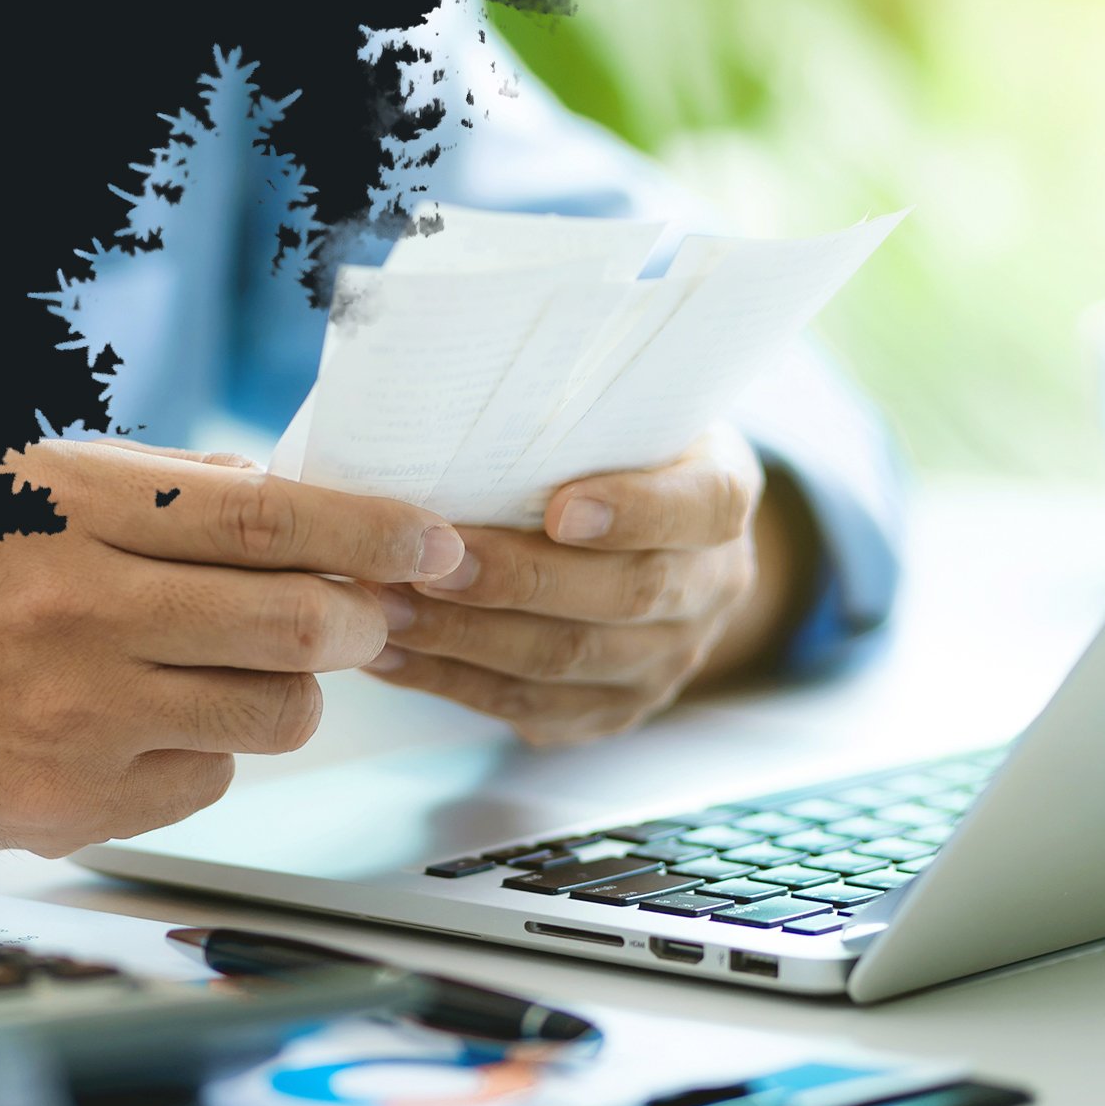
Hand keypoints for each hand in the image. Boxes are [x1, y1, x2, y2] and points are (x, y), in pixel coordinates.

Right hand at [0, 439, 464, 855]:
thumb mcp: (23, 484)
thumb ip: (151, 486)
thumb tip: (275, 492)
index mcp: (72, 517)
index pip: (264, 520)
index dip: (370, 531)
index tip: (433, 544)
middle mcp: (78, 618)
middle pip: (294, 626)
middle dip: (355, 621)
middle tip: (355, 616)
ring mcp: (74, 722)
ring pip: (271, 718)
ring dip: (284, 694)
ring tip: (226, 673)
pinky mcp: (63, 809)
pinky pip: (202, 785)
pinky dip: (197, 758)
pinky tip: (134, 729)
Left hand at [361, 426, 802, 744]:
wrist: (652, 541)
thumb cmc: (610, 453)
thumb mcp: (621, 413)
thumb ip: (575, 414)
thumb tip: (458, 395)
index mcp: (722, 497)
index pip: (698, 506)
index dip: (635, 511)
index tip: (560, 508)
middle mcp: (711, 587)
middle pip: (621, 595)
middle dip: (516, 581)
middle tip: (427, 562)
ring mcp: (666, 660)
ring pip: (565, 662)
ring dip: (463, 638)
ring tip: (382, 607)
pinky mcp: (613, 710)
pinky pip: (528, 707)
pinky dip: (450, 681)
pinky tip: (389, 652)